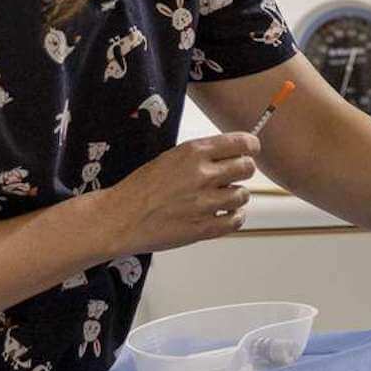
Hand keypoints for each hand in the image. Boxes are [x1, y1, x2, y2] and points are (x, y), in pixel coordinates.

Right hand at [99, 132, 259, 255]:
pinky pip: (236, 220)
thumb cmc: (140, 189)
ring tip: (220, 198)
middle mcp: (203, 175)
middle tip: (232, 177)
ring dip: (236, 196)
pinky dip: (234, 217)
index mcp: (194, 152)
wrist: (119, 218)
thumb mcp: (170, 158)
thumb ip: (201, 156)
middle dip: (243, 171)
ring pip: (243, 195)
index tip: (251, 150)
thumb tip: (231, 155)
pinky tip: (224, 215)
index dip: (251, 146)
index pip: (241, 142)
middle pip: (247, 167)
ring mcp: (205, 203)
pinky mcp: (204, 227)